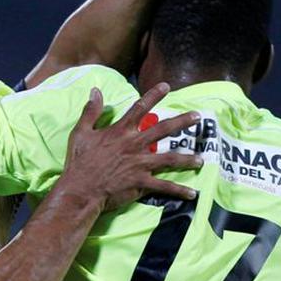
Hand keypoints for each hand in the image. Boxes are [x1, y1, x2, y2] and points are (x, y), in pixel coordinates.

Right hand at [57, 82, 200, 212]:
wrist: (81, 188)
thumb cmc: (79, 162)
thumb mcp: (81, 132)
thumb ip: (91, 111)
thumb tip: (95, 90)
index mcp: (121, 131)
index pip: (140, 108)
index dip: (153, 95)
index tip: (166, 86)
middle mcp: (135, 144)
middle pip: (164, 129)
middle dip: (182, 122)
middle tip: (197, 117)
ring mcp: (140, 164)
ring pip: (170, 158)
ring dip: (187, 159)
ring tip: (201, 160)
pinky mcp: (141, 182)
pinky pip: (164, 186)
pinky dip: (179, 191)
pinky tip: (192, 194)